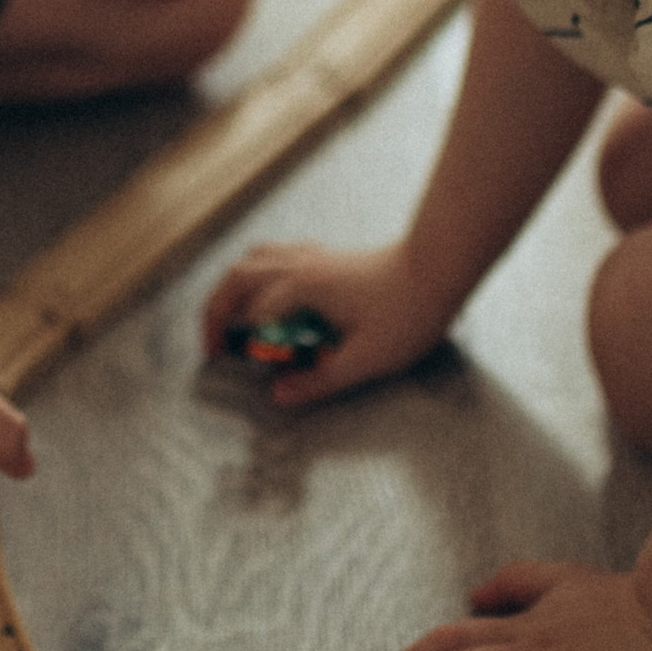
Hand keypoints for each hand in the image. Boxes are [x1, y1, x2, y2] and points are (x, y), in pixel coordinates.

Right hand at [199, 241, 447, 410]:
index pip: (253, 316)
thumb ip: (319, 379)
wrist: (440, 267)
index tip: (234, 368)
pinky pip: (275, 255)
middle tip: (211, 343)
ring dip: (233, 288)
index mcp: (304, 288)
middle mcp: (301, 266)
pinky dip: (257, 273)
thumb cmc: (410, 310)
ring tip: (228, 317)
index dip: (239, 344)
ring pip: (253, 260)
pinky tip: (266, 292)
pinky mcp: (326, 256)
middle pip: (238, 278)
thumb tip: (280, 395)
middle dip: (216, 310)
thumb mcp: (367, 359)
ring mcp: (313, 257)